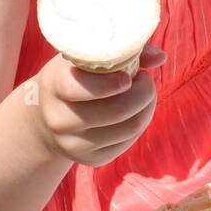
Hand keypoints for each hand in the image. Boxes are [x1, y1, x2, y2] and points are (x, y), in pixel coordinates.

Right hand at [31, 43, 166, 166]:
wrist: (49, 117)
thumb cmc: (75, 76)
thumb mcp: (86, 57)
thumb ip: (122, 51)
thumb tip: (160, 57)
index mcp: (54, 86)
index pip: (80, 88)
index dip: (110, 83)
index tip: (127, 76)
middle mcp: (60, 119)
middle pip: (118, 110)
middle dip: (144, 91)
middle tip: (146, 79)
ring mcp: (74, 144)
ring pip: (130, 127)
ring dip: (147, 106)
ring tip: (144, 92)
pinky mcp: (92, 160)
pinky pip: (130, 141)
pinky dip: (141, 121)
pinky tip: (137, 109)